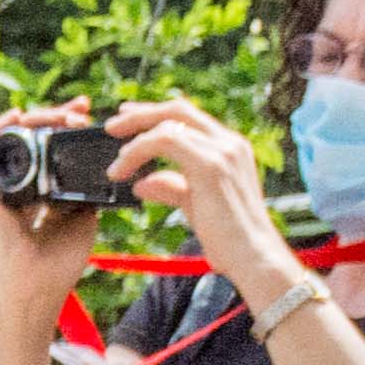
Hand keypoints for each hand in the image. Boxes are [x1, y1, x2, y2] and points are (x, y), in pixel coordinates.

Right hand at [0, 99, 122, 317]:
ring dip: (30, 120)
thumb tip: (97, 162)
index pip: (48, 147)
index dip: (65, 126)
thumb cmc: (59, 263)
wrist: (38, 290)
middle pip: (29, 137)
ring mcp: (0, 188)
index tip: (86, 113)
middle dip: (55, 116)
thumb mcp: (83, 217)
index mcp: (39, 190)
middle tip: (80, 108)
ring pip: (5, 140)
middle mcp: (17, 185)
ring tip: (55, 113)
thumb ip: (85, 190)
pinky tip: (14, 117)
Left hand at [105, 93, 299, 301]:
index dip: (155, 113)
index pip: (189, 116)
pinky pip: (164, 141)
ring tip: (115, 165)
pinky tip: (122, 172)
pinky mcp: (211, 165)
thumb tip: (141, 184)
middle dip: (141, 114)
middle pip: (179, 109)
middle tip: (111, 126)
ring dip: (134, 140)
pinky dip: (137, 153)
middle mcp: (229, 143)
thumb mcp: (195, 204)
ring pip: (168, 125)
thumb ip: (172, 187)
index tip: (127, 117)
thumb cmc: (227, 235)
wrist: (252, 255)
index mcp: (230, 148)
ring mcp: (223, 151)